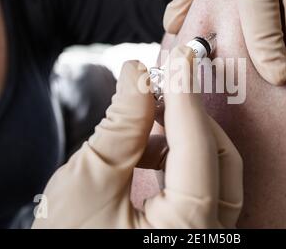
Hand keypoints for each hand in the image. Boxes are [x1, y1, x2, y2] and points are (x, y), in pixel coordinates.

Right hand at [32, 46, 242, 228]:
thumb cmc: (66, 244)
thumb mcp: (88, 182)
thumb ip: (121, 125)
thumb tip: (137, 74)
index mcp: (187, 232)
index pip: (197, 147)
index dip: (186, 94)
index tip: (180, 56)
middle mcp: (210, 237)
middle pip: (220, 160)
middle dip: (188, 118)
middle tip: (159, 88)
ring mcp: (207, 236)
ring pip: (216, 173)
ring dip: (182, 139)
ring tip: (142, 123)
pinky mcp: (195, 232)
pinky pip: (202, 187)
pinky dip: (178, 162)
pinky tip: (146, 151)